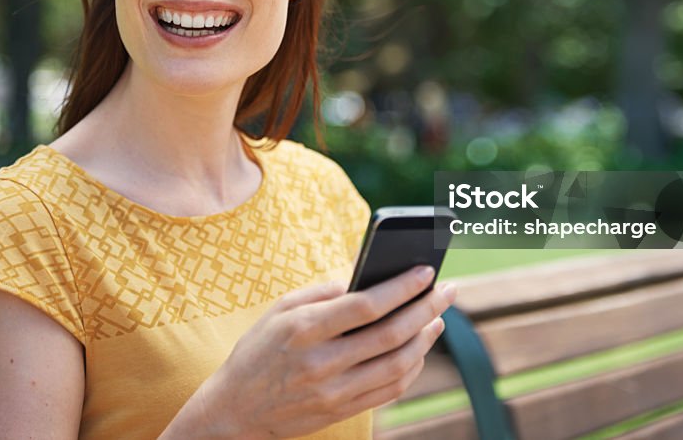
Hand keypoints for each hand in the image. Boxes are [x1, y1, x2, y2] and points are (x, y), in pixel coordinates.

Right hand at [164, 266, 456, 438]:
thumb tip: (365, 279)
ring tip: (438, 318)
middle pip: (390, 334)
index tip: (426, 270)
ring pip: (397, 364)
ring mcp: (333, 391)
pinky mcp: (340, 411)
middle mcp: (321, 362)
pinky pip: (389, 390)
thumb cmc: (258, 350)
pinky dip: (411, 368)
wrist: (235, 410)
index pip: (366, 305)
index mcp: (304, 329)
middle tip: (447, 291)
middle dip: (426, 308)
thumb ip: (322, 291)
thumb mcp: (280, 310)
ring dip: (425, 339)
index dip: (402, 287)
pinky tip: (419, 348)